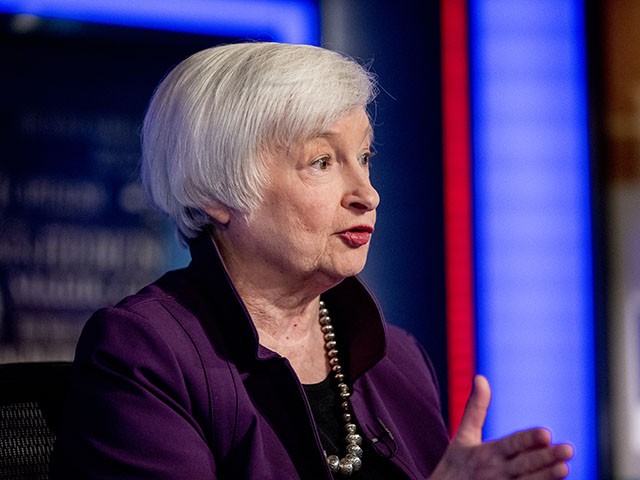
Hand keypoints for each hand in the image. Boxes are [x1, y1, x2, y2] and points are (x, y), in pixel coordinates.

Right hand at [429, 375, 573, 478]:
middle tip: (568, 450)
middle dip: (545, 458)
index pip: (510, 444)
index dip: (528, 439)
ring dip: (546, 477)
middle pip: (524, 465)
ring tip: (565, 468)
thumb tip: (481, 377)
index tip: (547, 433)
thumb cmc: (455, 465)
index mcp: (485, 453)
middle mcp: (494, 472)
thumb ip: (476, 408)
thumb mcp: (463, 436)